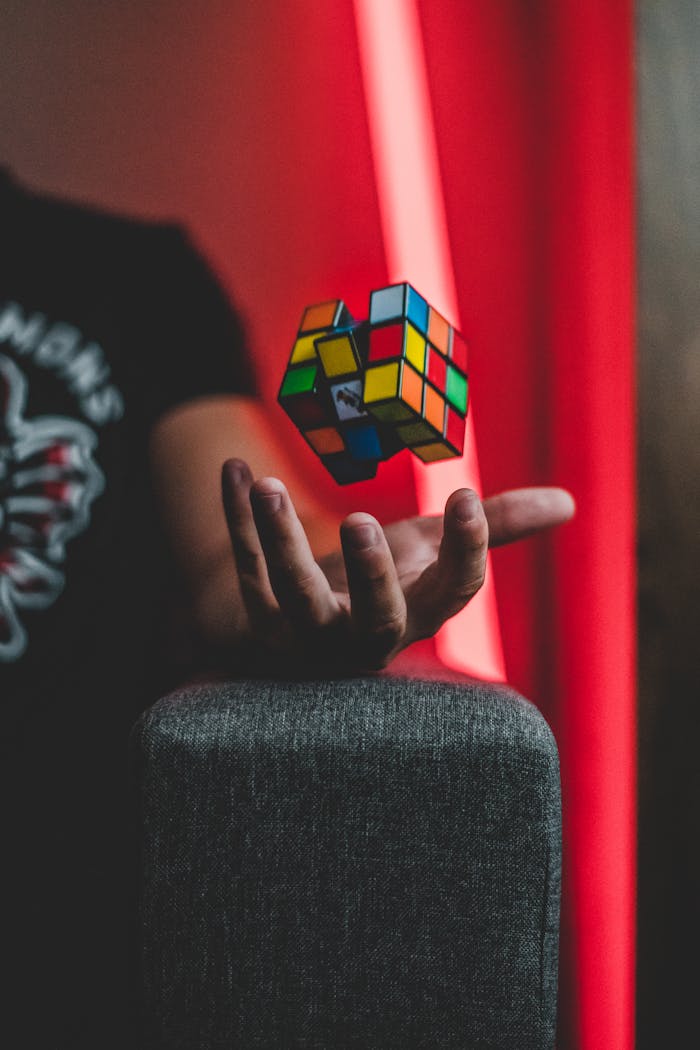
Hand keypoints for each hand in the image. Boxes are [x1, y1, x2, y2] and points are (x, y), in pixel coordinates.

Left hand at [221, 458, 573, 674]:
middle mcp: (364, 636)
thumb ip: (492, 527)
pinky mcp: (258, 617)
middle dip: (371, 576)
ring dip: (280, 541)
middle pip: (374, 622)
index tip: (466, 498)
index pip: (453, 596)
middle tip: (363, 522)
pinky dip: (235, 520)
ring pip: (292, 597)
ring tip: (269, 486)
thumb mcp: (432, 552)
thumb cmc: (380, 581)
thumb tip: (567, 503)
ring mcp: (306, 633)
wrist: (302, 621)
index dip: (466, 552)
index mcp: (416, 615)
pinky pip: (246, 569)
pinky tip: (234, 469)